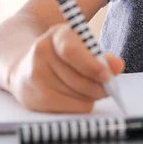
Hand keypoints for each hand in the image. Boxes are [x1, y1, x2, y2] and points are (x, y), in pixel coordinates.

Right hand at [8, 23, 124, 112]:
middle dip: (98, 86)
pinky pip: (68, 108)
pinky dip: (79, 105)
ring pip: (75, 95)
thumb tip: (118, 66)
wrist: (24, 66)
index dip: (92, 66)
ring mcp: (34, 76)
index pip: (71, 51)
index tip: (107, 76)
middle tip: (108, 88)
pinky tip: (78, 97)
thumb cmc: (62, 57)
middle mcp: (40, 52)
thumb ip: (102, 56)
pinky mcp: (33, 98)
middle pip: (76, 78)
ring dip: (90, 96)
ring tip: (91, 90)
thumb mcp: (82, 47)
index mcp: (56, 34)